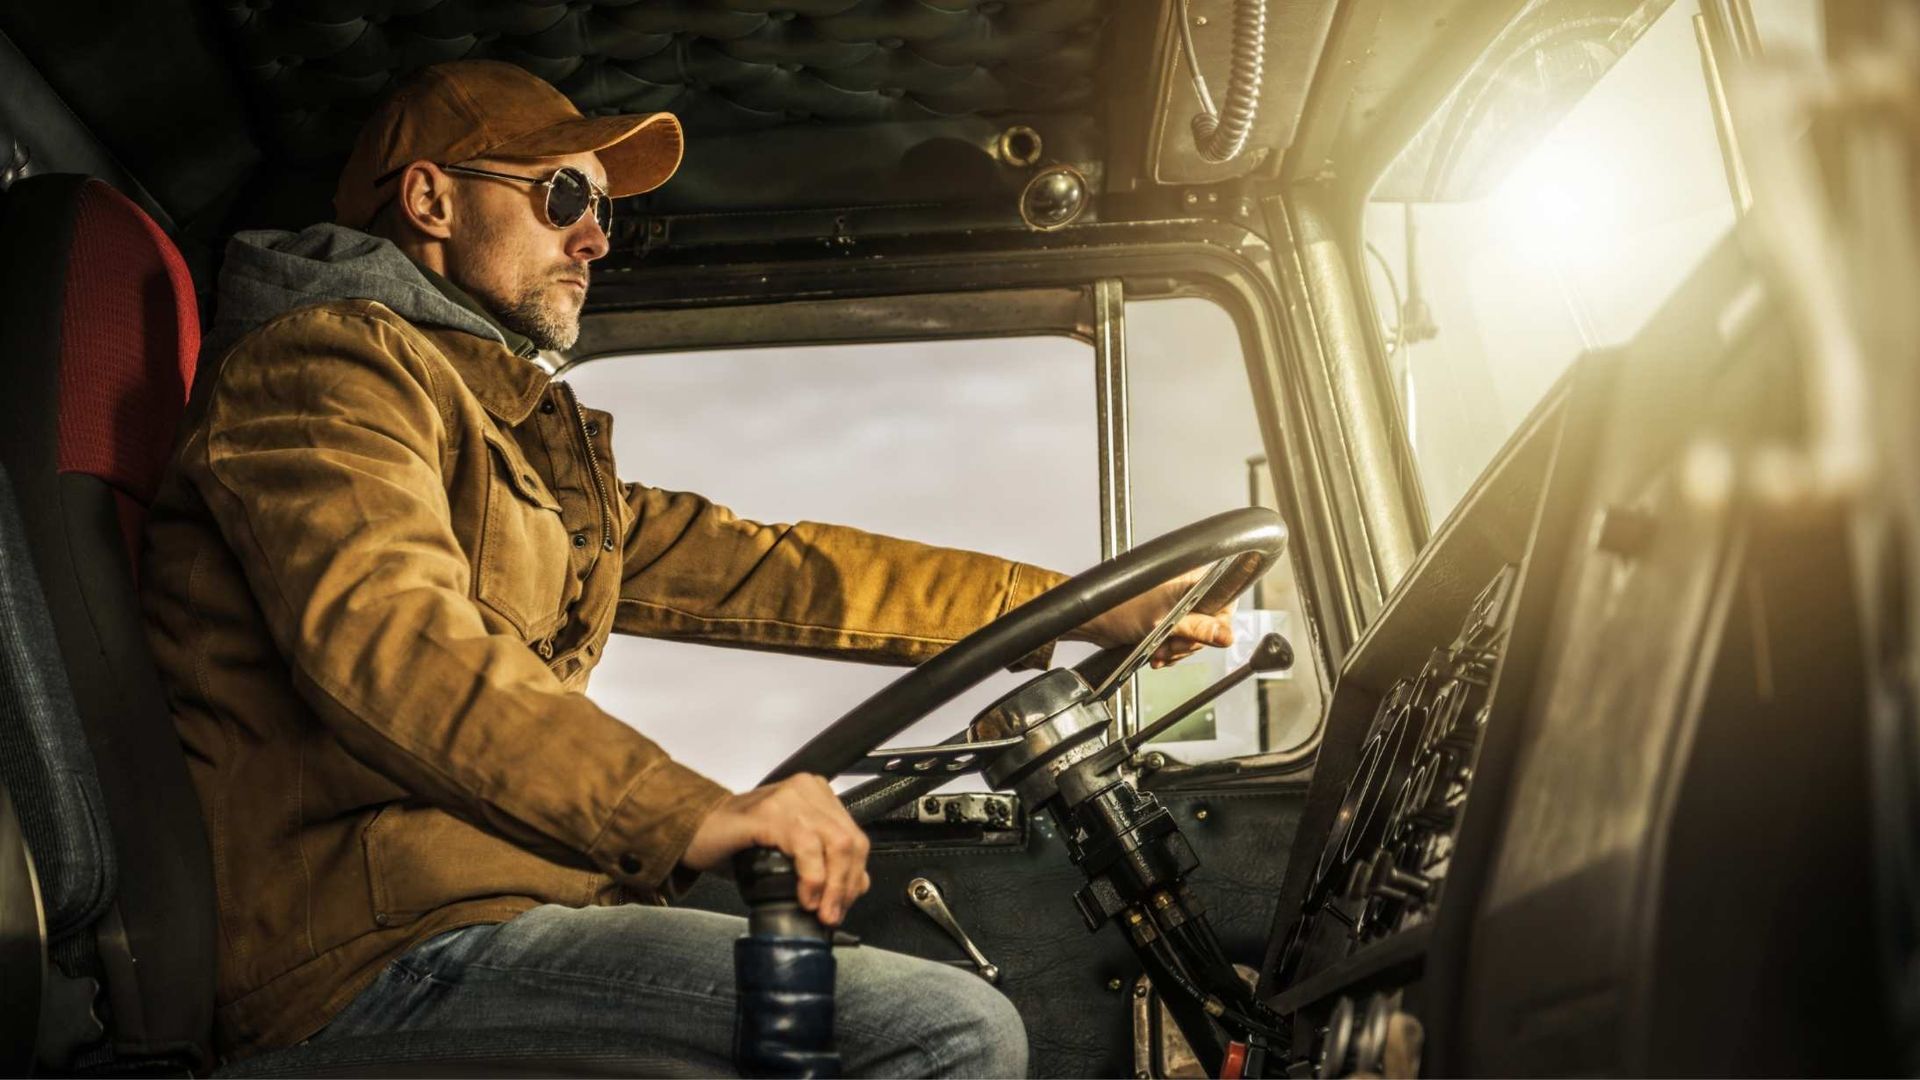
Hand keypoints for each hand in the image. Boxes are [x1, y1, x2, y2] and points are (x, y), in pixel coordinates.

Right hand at [680, 774, 870, 925]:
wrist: (694, 832)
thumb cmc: (738, 841)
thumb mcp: (788, 850)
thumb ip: (821, 859)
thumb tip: (854, 886)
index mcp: (817, 794)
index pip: (855, 837)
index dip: (854, 876)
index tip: (842, 904)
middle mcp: (807, 790)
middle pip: (850, 841)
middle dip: (846, 885)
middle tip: (832, 914)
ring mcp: (789, 798)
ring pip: (836, 843)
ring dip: (832, 885)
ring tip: (820, 910)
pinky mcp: (770, 812)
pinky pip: (805, 846)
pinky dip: (811, 875)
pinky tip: (805, 896)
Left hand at [1069, 566, 1235, 668]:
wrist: (1095, 622)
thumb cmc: (1119, 608)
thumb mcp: (1165, 620)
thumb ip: (1198, 628)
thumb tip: (1226, 635)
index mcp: (1191, 578)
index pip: (1224, 600)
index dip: (1218, 623)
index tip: (1206, 636)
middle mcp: (1187, 590)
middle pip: (1210, 624)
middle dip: (1190, 641)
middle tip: (1173, 643)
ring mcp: (1177, 606)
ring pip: (1194, 636)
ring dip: (1177, 649)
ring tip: (1160, 649)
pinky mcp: (1167, 620)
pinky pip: (1180, 641)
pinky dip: (1170, 650)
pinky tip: (1158, 652)